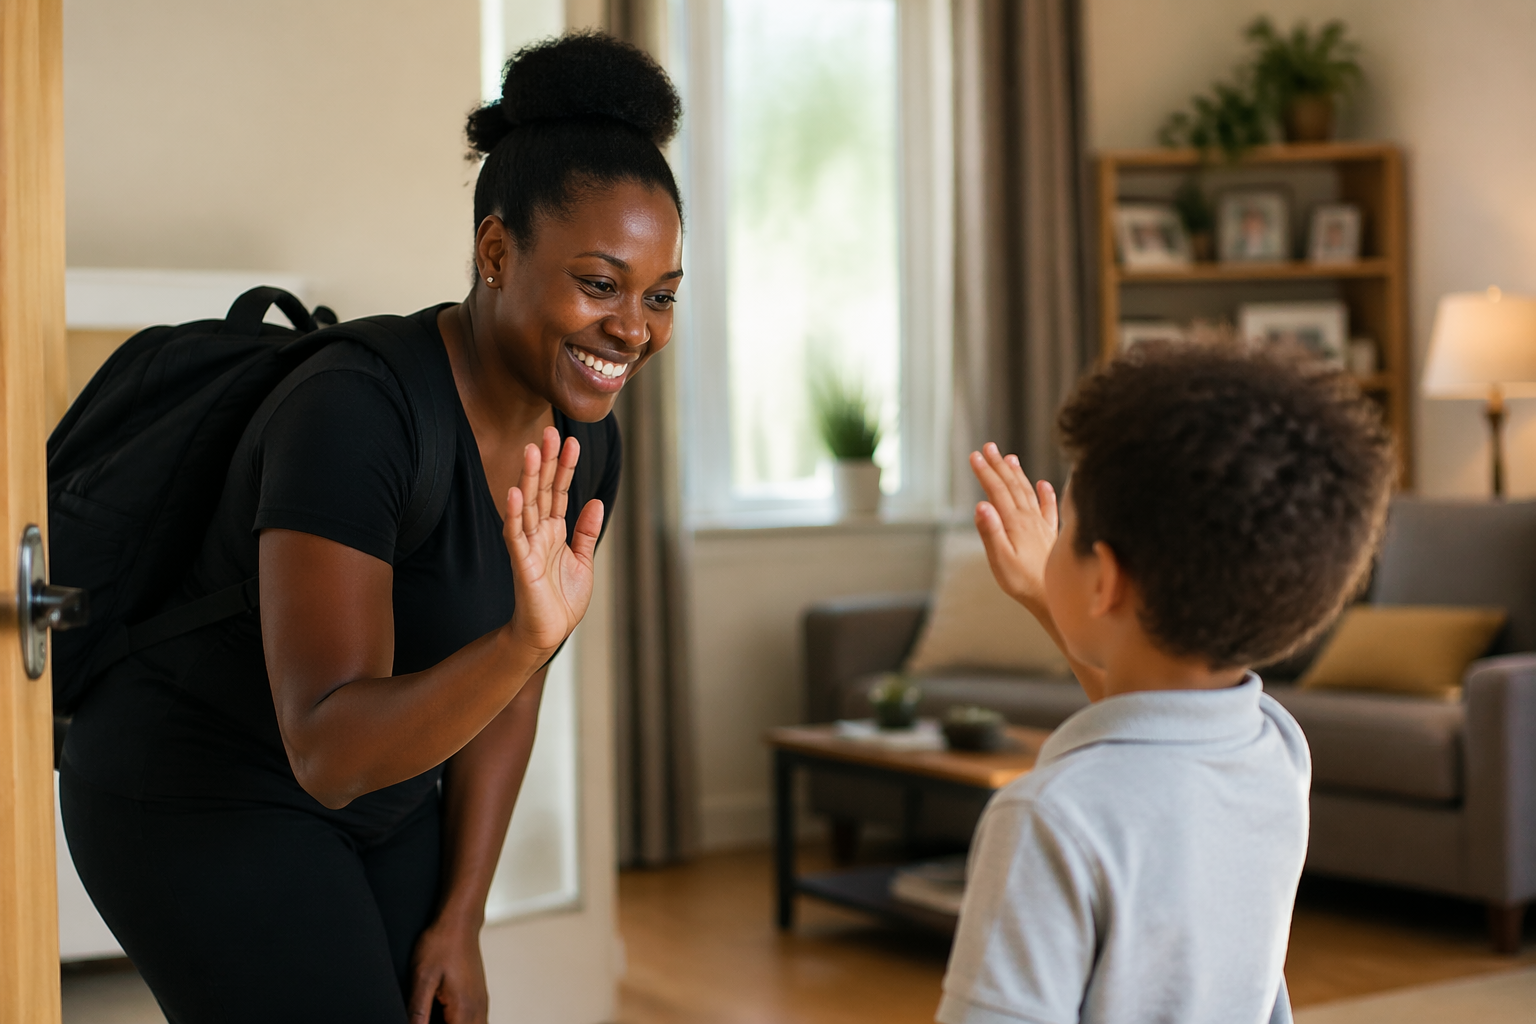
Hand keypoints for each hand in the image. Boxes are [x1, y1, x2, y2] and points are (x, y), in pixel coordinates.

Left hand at [408, 920, 486, 1023]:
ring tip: (434, 1017)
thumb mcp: (422, 978)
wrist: (460, 921)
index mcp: (462, 1009)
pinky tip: (448, 1018)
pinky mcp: (480, 998)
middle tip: (428, 1018)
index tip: (425, 1021)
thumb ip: (417, 1011)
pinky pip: (476, 1023)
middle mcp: (477, 1010)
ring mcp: (481, 1004)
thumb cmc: (442, 944)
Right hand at [503, 426, 603, 654]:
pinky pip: (515, 534)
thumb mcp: (582, 560)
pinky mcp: (520, 563)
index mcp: (555, 531)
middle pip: (543, 491)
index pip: (560, 492)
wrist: (548, 633)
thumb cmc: (562, 600)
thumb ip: (585, 531)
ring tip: (532, 451)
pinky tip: (514, 493)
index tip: (571, 440)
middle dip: (547, 462)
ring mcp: (528, 546)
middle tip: (549, 432)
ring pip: (528, 506)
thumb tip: (596, 501)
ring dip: (529, 478)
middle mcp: (540, 533)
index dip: (565, 467)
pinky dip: (514, 514)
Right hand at [970, 443, 1058, 611]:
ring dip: (1017, 474)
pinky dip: (1045, 495)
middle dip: (998, 465)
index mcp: (1014, 523)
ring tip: (1009, 457)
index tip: (974, 456)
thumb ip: (990, 532)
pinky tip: (1044, 485)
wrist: (1052, 597)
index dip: (984, 472)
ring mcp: (1041, 525)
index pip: (996, 491)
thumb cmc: (1023, 582)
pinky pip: (1049, 509)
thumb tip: (981, 505)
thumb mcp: (1000, 560)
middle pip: (1012, 485)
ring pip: (1028, 492)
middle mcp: (1029, 519)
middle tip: (988, 447)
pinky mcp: (1050, 535)